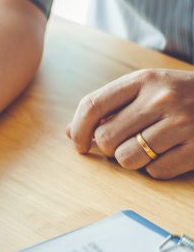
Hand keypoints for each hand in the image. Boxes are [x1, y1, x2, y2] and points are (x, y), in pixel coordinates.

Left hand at [68, 69, 193, 178]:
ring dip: (129, 161)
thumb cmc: (180, 95)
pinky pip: (155, 171)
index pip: (92, 105)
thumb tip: (70, 132)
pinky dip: (155, 169)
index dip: (78, 129)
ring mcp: (182, 123)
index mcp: (143, 80)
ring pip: (127, 158)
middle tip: (117, 146)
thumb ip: (108, 107)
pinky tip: (167, 155)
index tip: (78, 143)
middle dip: (106, 148)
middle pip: (106, 137)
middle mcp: (161, 98)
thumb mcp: (146, 88)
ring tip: (143, 150)